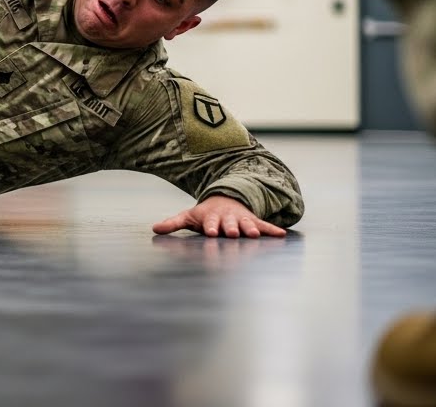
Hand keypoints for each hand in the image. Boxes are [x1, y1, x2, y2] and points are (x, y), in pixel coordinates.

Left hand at [150, 194, 287, 237]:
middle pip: (229, 224)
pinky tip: (282, 235)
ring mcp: (241, 219)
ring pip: (247, 224)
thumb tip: (154, 229)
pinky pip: (264, 225)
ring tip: (256, 235)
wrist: (224, 200)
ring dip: (251, 229)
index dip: (211, 227)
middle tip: (233, 234)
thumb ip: (173, 223)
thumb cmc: (205, 215)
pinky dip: (272, 230)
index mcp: (211, 217)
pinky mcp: (253, 221)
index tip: (211, 232)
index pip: (210, 223)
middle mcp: (227, 218)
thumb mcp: (188, 216)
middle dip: (231, 229)